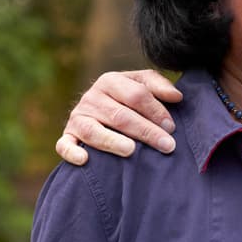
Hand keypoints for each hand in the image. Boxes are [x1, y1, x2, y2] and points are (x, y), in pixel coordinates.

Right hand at [55, 69, 183, 164]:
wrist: (98, 109)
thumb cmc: (127, 99)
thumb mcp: (142, 85)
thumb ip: (159, 86)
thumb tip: (177, 96)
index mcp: (110, 80)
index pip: (136, 95)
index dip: (156, 111)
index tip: (172, 127)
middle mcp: (91, 97)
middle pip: (120, 115)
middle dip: (146, 131)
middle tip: (167, 145)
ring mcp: (78, 117)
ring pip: (93, 130)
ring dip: (112, 141)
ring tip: (131, 151)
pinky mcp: (68, 135)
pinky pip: (64, 145)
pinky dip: (72, 152)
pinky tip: (85, 160)